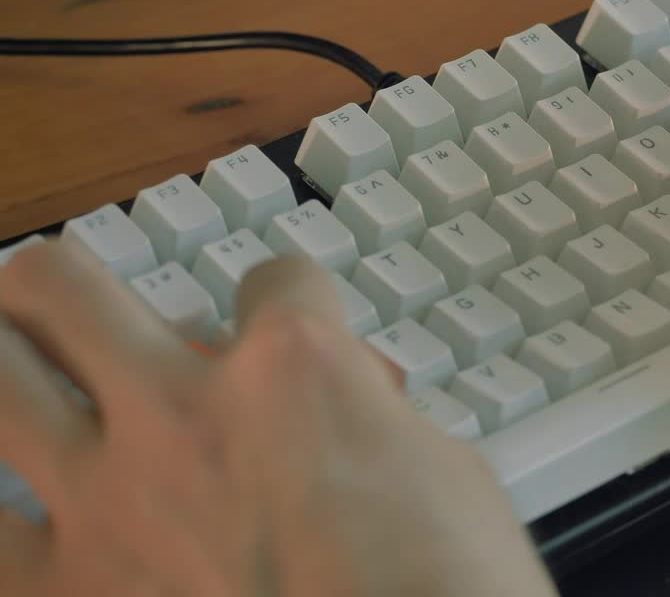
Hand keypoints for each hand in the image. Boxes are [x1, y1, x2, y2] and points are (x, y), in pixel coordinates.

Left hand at [0, 244, 556, 595]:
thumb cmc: (452, 592)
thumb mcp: (444, 471)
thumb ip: (366, 419)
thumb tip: (346, 415)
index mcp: (295, 371)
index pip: (272, 278)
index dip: (288, 298)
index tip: (288, 323)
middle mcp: (185, 415)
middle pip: (64, 284)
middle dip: (73, 289)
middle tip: (84, 315)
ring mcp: (111, 504)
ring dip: (12, 370)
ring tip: (30, 384)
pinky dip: (14, 530)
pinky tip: (46, 532)